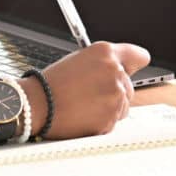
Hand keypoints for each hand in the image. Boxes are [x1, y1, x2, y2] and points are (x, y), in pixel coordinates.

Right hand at [28, 41, 151, 139]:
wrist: (36, 105)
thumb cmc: (52, 83)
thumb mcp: (79, 60)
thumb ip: (104, 63)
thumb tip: (122, 71)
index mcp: (106, 53)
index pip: (138, 56)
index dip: (135, 63)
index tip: (135, 68)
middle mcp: (115, 72)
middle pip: (129, 86)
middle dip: (114, 91)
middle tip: (90, 94)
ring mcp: (115, 96)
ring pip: (123, 105)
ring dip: (108, 107)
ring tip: (83, 105)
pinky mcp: (111, 118)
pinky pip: (112, 121)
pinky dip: (101, 122)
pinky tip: (82, 115)